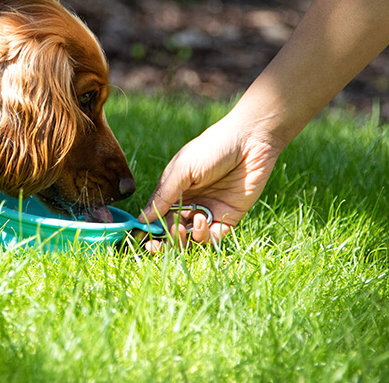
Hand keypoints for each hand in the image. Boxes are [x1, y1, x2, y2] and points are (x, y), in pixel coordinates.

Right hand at [138, 112, 282, 249]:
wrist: (250, 142)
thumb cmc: (211, 148)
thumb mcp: (182, 169)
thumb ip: (163, 196)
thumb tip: (141, 220)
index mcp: (174, 190)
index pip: (156, 216)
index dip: (147, 229)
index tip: (139, 239)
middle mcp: (189, 204)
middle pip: (171, 231)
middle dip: (162, 241)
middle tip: (155, 246)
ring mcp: (209, 212)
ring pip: (191, 239)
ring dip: (182, 239)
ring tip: (182, 227)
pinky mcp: (229, 218)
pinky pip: (213, 238)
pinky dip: (205, 236)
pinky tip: (203, 220)